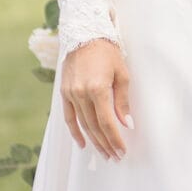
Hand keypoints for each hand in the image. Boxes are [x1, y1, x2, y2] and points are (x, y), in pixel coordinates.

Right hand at [59, 39, 132, 158]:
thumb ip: (123, 101)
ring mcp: (70, 93)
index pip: (107, 122)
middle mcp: (81, 93)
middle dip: (106, 144)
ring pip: (83, 124)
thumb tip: (127, 123)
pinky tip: (83, 143)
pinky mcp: (64, 92)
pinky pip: (69, 117)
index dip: (115, 139)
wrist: (84, 33)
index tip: (122, 151)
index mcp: (98, 89)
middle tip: (115, 157)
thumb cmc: (107, 52)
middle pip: (94, 127)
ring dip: (94, 141)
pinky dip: (75, 131)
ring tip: (103, 153)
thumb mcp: (122, 74)